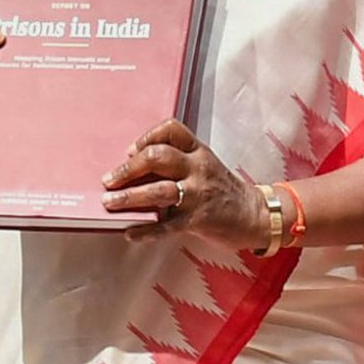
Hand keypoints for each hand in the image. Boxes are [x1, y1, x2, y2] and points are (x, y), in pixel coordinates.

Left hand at [101, 119, 267, 249]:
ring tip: (110, 202)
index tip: (129, 150)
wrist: (254, 215)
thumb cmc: (221, 190)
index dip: (146, 137)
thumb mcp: (203, 166)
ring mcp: (199, 193)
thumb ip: (175, 163)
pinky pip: (167, 225)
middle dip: (128, 169)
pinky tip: (131, 233)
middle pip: (158, 157)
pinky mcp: (199, 219)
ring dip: (130, 197)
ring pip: (159, 190)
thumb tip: (132, 168)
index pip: (171, 130)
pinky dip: (146, 230)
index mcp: (198, 151)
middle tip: (109, 180)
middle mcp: (198, 168)